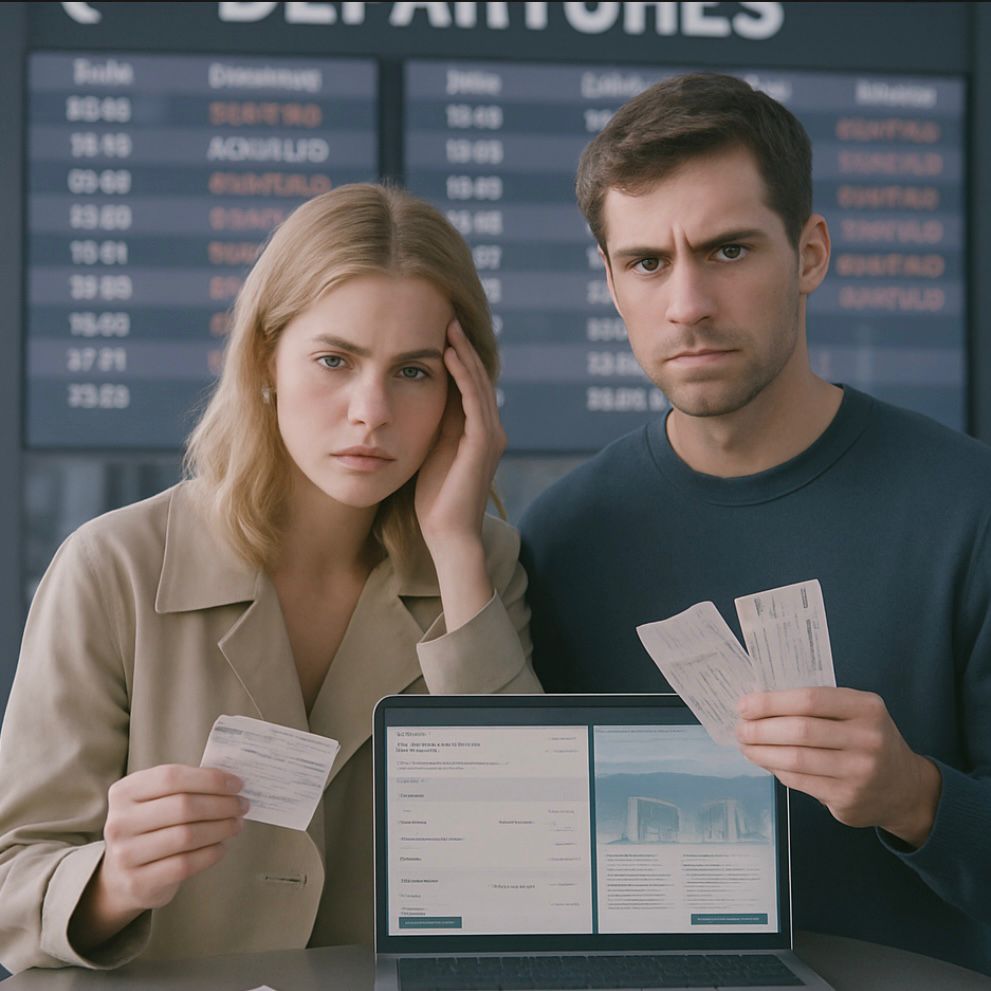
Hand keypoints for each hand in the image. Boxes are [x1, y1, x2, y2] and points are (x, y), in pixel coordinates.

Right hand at [70, 764, 245, 950]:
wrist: (121, 876)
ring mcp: (125, 854)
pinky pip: (185, 864)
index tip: (237, 784)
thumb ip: (186, 786)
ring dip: (220, 828)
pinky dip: (210, 854)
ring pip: (186, 836)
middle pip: (183, 806)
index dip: (209, 779)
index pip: (171, 777)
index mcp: (124, 792)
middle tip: (242, 805)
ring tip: (236, 824)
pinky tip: (221, 847)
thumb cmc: (150, 826)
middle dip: (221, 804)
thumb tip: (231, 781)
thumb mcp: (157, 800)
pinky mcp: (138, 882)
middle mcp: (119, 822)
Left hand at [414, 319, 505, 553]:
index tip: (438, 330)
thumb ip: (433, 425)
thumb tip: (416, 396)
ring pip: (478, 384)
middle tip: (445, 315)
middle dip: (462, 346)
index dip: (457, 357)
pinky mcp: (483, 443)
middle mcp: (490, 430)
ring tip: (448, 326)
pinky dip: (463, 375)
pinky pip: (474, 401)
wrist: (448, 535)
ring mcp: (490, 436)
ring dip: (463, 353)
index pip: (469, 385)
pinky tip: (449, 354)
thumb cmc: (434, 500)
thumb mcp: (431, 451)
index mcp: (478, 432)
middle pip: (477, 378)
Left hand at [735, 687, 941, 846]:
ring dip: (762, 752)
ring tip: (746, 745)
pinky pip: (800, 782)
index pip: (810, 699)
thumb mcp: (855, 713)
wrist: (905, 788)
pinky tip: (766, 761)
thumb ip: (817, 706)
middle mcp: (868, 738)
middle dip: (760, 729)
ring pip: (796, 759)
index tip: (744, 705)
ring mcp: (860, 771)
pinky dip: (776, 770)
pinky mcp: (849, 798)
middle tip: (740, 728)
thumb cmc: (867, 740)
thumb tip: (759, 705)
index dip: (771, 702)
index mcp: (866, 707)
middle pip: (800, 730)